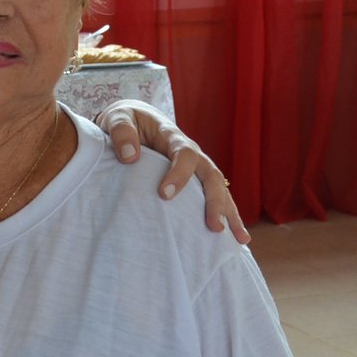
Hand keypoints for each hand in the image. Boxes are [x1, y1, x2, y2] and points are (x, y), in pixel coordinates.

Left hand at [95, 100, 249, 242]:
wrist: (134, 120)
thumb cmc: (125, 121)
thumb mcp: (117, 118)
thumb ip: (121, 131)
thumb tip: (130, 156)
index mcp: (171, 136)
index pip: (184, 154)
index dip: (178, 174)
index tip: (164, 195)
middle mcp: (189, 152)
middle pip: (210, 174)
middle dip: (215, 200)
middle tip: (214, 226)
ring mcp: (195, 167)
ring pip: (218, 188)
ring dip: (229, 212)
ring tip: (239, 238)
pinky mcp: (193, 181)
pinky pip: (213, 197)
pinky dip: (225, 215)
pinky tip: (234, 238)